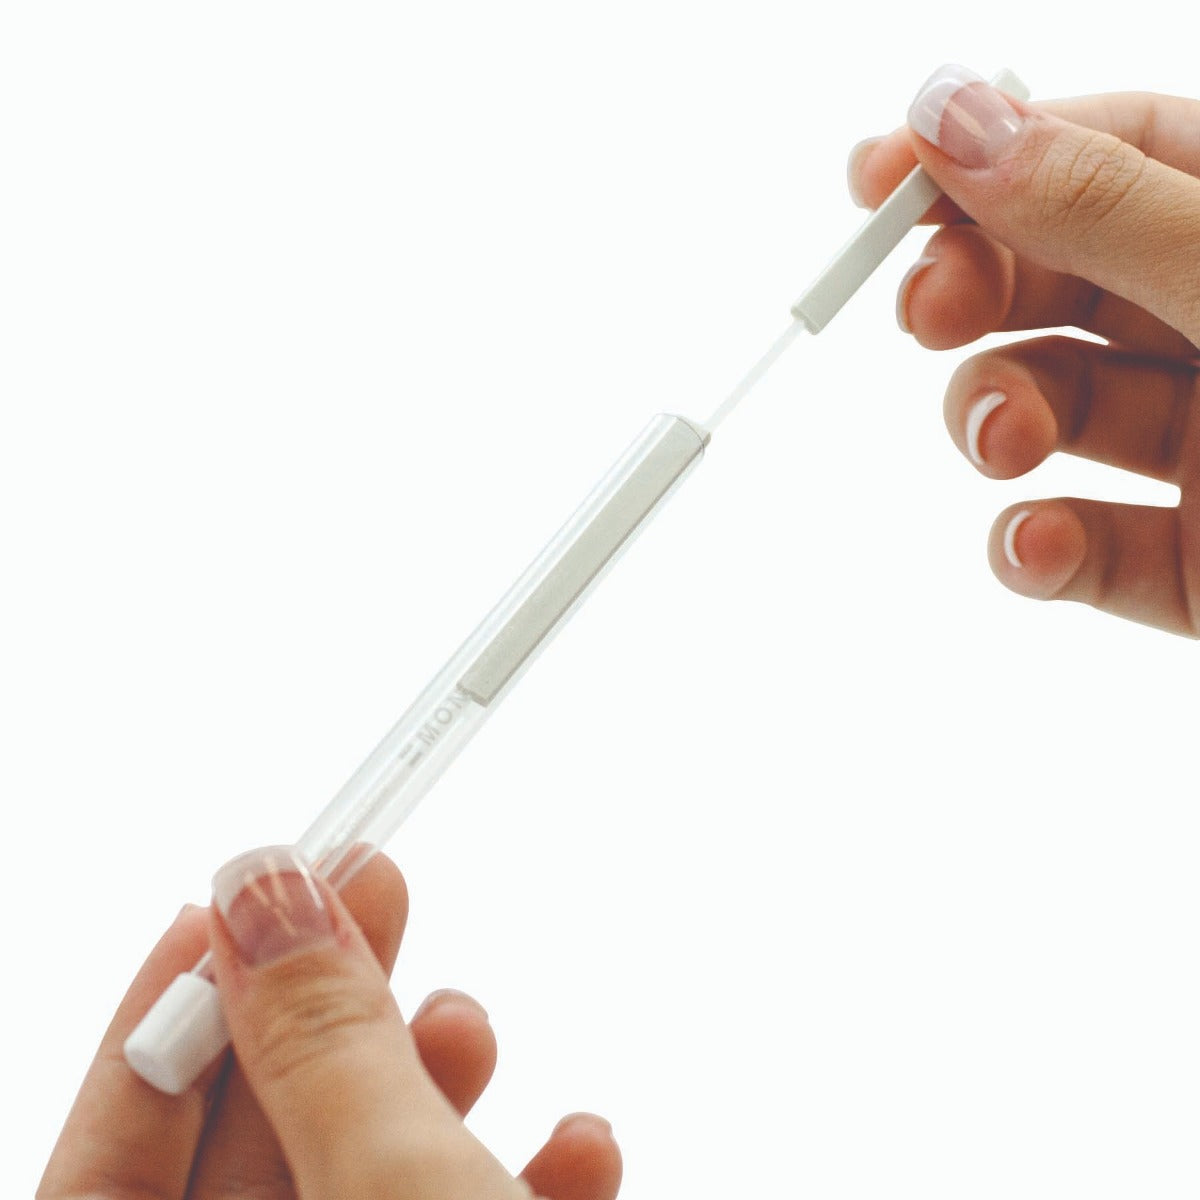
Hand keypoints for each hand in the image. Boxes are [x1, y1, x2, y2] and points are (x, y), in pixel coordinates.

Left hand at [38, 849, 620, 1199]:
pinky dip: (522, 1178)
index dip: (162, 1020)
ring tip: (468, 1021)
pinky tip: (579, 1146)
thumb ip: (320, 1044)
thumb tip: (260, 888)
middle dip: (320, 1013)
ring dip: (426, 1087)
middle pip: (251, 1148)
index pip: (103, 1166)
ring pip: (362, 1175)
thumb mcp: (394, 1186)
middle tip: (375, 890)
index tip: (231, 898)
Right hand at [849, 64, 1199, 634]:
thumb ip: (1103, 210)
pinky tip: (1040, 547)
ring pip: (1045, 410)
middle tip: (925, 309)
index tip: (877, 178)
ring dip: (991, 419)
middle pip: (1052, 280)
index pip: (1103, 150)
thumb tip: (956, 122)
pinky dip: (1034, 552)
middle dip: (971, 292)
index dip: (986, 153)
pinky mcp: (1192, 568)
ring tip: (1000, 441)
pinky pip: (1079, 549)